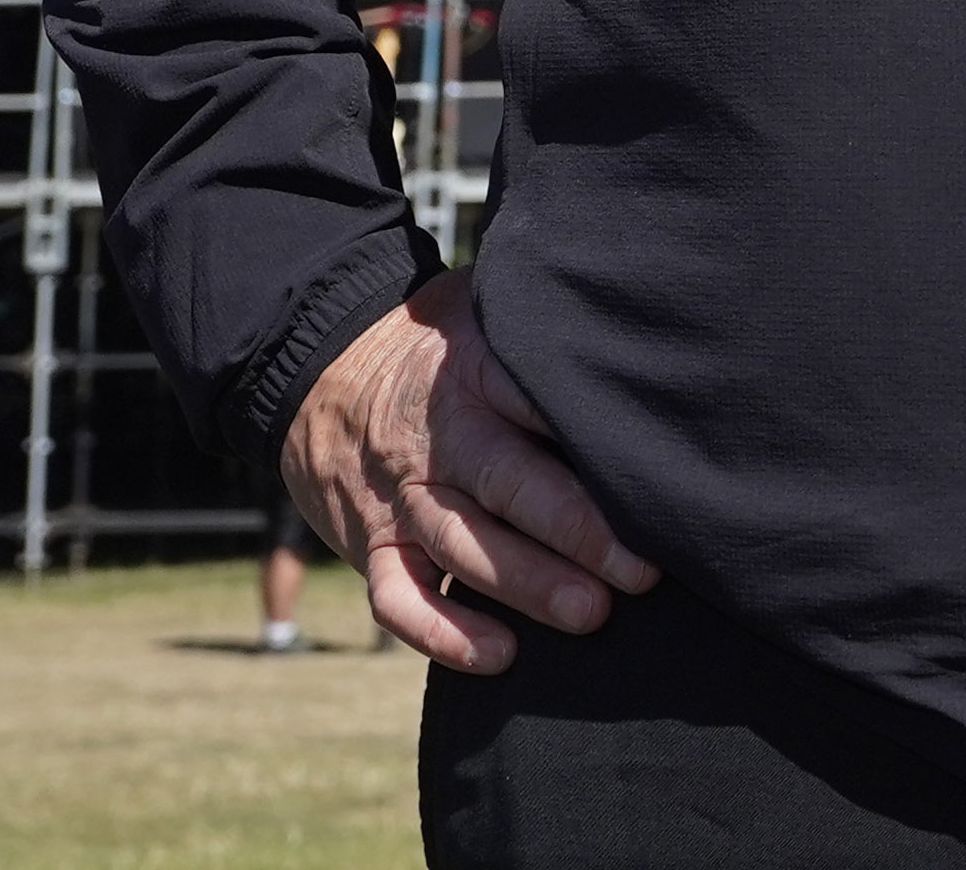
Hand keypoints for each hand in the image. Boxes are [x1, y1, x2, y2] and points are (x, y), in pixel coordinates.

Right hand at [282, 268, 658, 671]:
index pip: (533, 396)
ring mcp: (401, 497)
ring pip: (461, 546)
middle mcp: (438, 440)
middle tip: (638, 569)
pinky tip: (500, 656)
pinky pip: (397, 598)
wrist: (316, 367)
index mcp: (473, 374)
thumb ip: (544, 326)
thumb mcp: (482, 309)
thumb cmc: (433, 346)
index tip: (649, 464)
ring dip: (525, 585)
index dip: (585, 429)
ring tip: (590, 614)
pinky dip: (442, 634)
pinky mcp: (371, 544)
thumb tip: (629, 328)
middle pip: (507, 482)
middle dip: (575, 529)